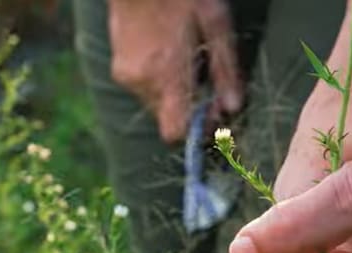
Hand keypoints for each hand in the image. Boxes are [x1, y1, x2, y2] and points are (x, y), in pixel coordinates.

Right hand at [109, 0, 242, 141]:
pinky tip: (168, 51)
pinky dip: (158, 79)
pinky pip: (143, 87)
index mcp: (167, 73)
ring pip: (155, 102)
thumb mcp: (215, 23)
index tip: (213, 111)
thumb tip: (234, 108)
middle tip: (205, 78)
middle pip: (168, 118)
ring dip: (173, 91)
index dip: (197, 129)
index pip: (176, 130)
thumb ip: (225, 69)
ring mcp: (125, 74)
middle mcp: (141, 81)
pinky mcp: (117, 66)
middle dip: (188, 107)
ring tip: (185, 57)